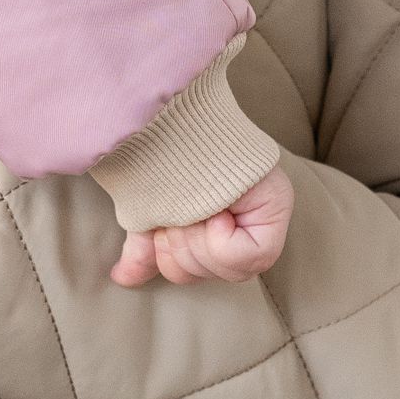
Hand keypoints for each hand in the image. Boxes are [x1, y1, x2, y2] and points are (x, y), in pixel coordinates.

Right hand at [111, 164, 293, 288]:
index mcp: (216, 223)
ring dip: (195, 238)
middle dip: (181, 245)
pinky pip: (246, 256)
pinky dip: (219, 239)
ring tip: (194, 203)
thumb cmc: (162, 161)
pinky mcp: (276, 206)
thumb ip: (143, 249)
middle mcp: (246, 221)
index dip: (172, 256)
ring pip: (226, 270)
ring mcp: (265, 214)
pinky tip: (215, 210)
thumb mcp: (150, 212)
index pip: (193, 273)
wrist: (171, 121)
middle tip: (179, 212)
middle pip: (208, 275)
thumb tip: (122, 277)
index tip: (168, 223)